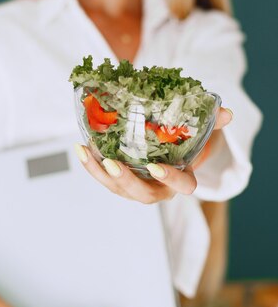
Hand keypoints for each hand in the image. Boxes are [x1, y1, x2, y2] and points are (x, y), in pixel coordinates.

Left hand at [74, 107, 232, 202]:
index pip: (182, 187)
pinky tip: (80, 148)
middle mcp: (158, 189)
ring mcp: (136, 187)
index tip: (157, 167)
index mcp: (182, 180)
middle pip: (143, 194)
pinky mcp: (118, 182)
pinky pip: (103, 177)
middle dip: (127, 181)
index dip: (170, 179)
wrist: (168, 151)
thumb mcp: (200, 132)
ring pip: (117, 188)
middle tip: (112, 164)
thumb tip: (226, 111)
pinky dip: (90, 164)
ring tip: (88, 153)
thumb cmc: (184, 143)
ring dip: (100, 173)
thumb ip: (213, 123)